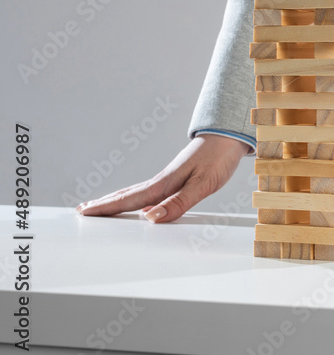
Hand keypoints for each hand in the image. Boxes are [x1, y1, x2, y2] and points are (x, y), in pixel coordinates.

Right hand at [75, 133, 251, 222]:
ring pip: (137, 191)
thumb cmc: (219, 158)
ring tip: (99, 205)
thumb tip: (151, 218)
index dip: (108, 207)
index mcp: (165, 183)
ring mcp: (169, 177)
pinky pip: (150, 190)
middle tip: (81, 210)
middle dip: (104, 204)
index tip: (85, 213)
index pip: (131, 199)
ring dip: (117, 199)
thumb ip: (179, 202)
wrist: (230, 136)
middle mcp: (163, 180)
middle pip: (127, 194)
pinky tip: (139, 202)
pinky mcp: (178, 176)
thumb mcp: (203, 184)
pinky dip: (136, 196)